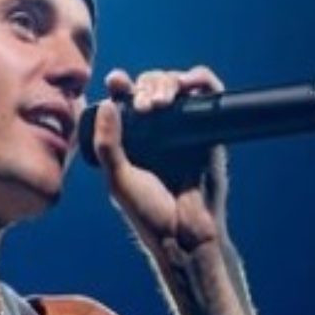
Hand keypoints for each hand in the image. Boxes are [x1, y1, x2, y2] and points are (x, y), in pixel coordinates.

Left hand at [92, 66, 228, 252]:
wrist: (185, 233)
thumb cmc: (148, 212)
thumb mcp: (118, 178)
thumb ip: (108, 144)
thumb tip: (104, 103)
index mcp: (131, 138)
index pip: (125, 101)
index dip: (121, 85)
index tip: (116, 81)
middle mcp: (157, 129)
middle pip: (151, 87)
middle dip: (146, 86)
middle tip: (144, 106)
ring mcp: (184, 128)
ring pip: (177, 86)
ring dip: (168, 82)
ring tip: (160, 102)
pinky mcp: (209, 130)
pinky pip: (209, 95)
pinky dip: (202, 80)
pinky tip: (189, 84)